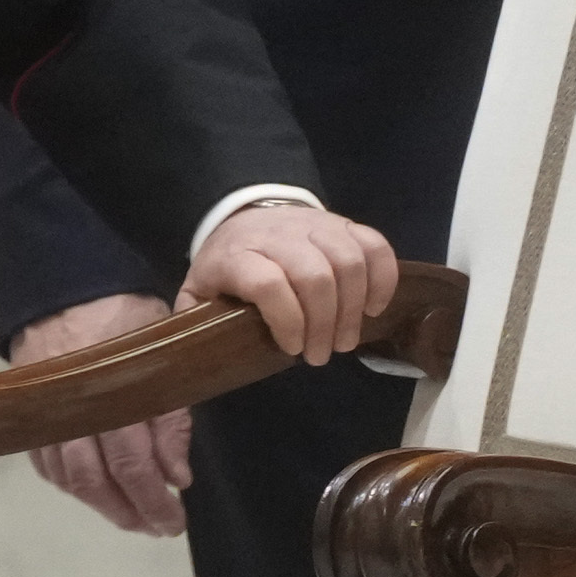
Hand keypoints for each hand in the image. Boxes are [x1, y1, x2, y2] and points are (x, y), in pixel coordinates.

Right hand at [9, 292, 193, 534]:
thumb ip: (171, 419)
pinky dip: (71, 484)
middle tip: (156, 527)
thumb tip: (177, 479)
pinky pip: (47, 465)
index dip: (154, 502)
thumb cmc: (124, 317)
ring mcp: (47, 415)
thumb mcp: (162, 356)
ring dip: (102, 504)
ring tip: (131, 515)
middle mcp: (75, 411)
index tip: (175, 523)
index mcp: (113, 394)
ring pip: (69, 479)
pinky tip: (95, 490)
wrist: (63, 289)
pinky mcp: (31, 416)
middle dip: (129, 512)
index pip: (133, 466)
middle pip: (97, 482)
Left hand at [184, 199, 399, 364]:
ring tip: (345, 341)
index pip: (268, 283)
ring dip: (353, 309)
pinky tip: (373, 309)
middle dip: (324, 323)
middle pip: (314, 276)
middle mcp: (277, 234)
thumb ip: (194, 322)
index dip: (287, 320)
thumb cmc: (224, 268)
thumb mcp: (197, 293)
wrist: (244, 217)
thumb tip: (192, 360)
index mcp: (236, 255)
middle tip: (322, 355)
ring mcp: (314, 224)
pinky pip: (374, 245)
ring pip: (348, 261)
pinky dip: (382, 278)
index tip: (293, 349)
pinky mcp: (343, 223)